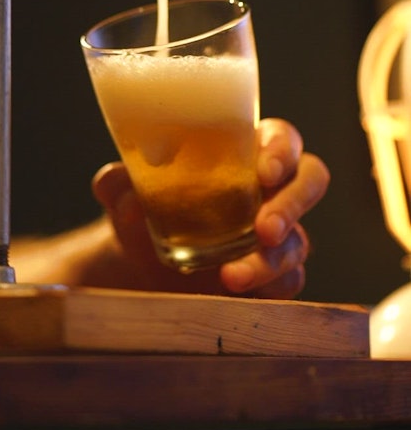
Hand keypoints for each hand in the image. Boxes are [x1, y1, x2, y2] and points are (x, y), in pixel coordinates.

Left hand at [91, 118, 329, 297]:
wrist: (139, 261)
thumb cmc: (144, 206)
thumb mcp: (124, 190)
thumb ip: (118, 183)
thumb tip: (119, 190)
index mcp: (244, 150)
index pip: (281, 138)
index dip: (281, 151)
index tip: (263, 171)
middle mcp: (268, 188)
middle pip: (310, 180)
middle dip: (295, 203)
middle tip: (265, 228)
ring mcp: (276, 232)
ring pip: (300, 239)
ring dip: (273, 259)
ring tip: (232, 277)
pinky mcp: (271, 273)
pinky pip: (290, 279)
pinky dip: (269, 286)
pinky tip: (237, 290)